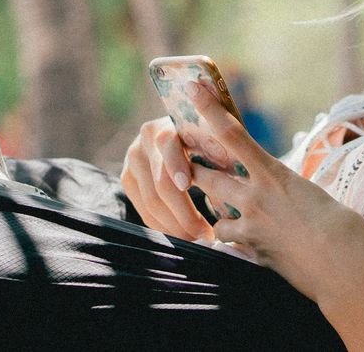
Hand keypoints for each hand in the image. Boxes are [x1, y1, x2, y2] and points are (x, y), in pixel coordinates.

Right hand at [120, 115, 213, 241]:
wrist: (190, 132)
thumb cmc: (215, 136)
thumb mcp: (221, 133)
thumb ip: (224, 143)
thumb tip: (234, 164)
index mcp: (171, 123)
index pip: (168, 144)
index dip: (177, 166)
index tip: (188, 186)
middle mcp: (146, 139)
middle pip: (160, 183)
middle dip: (183, 213)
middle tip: (205, 234)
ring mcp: (134, 159)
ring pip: (151, 202)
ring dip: (175, 226)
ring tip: (198, 238)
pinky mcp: (129, 179)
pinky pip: (144, 210)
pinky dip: (164, 227)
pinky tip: (183, 235)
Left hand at [185, 80, 363, 349]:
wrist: (344, 266)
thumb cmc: (342, 226)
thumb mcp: (312, 194)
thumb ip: (286, 187)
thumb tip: (277, 190)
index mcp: (275, 172)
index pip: (232, 134)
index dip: (208, 109)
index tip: (193, 88)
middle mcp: (256, 195)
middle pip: (206, 174)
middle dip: (195, 168)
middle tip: (190, 162)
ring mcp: (250, 224)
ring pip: (213, 210)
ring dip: (217, 207)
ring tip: (231, 208)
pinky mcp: (250, 250)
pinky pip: (227, 239)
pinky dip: (231, 238)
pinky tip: (244, 241)